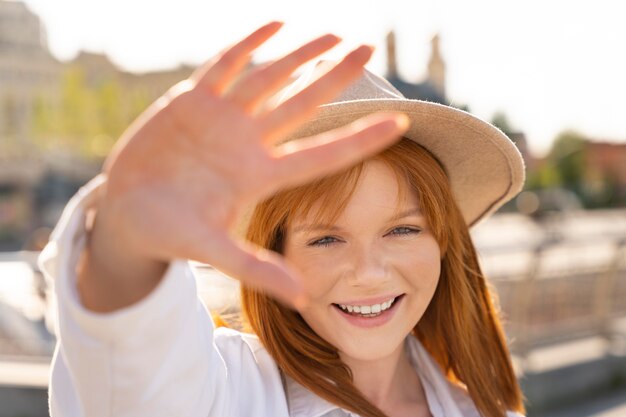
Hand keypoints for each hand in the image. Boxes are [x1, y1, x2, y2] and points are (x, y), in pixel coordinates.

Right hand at [90, 21, 408, 308]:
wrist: (129, 214)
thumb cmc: (172, 235)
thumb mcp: (212, 252)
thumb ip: (255, 269)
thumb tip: (304, 300)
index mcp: (260, 176)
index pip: (323, 153)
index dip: (361, 137)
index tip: (400, 121)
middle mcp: (249, 142)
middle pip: (302, 103)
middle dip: (334, 75)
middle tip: (369, 47)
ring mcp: (222, 119)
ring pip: (270, 78)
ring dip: (300, 55)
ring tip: (333, 34)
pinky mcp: (192, 101)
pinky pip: (225, 65)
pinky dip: (248, 44)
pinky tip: (276, 24)